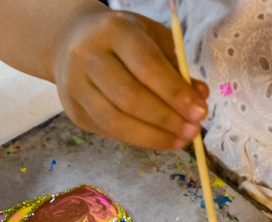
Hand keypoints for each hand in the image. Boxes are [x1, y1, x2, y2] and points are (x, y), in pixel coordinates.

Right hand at [53, 10, 208, 150]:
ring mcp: (76, 87)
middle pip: (129, 97)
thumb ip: (176, 66)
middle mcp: (88, 57)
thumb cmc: (123, 40)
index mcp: (114, 31)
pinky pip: (108, 131)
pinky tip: (158, 139)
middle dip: (166, 119)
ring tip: (180, 140)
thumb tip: (199, 97)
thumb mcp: (152, 39)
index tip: (200, 112)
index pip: (146, 66)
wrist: (71, 41)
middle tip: (193, 131)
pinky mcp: (74, 111)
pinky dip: (137, 139)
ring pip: (115, 121)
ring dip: (152, 137)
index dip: (175, 93)